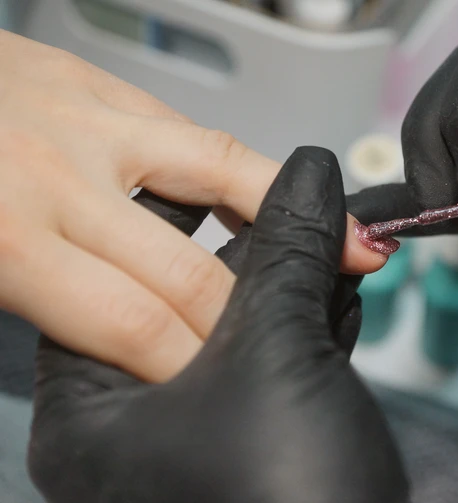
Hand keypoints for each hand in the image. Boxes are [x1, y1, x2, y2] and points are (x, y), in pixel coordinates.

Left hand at [0, 31, 383, 382]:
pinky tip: (276, 198)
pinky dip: (247, 174)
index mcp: (8, 233)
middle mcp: (64, 173)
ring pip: (228, 175)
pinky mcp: (107, 87)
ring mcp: (94, 119)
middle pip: (194, 269)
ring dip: (293, 224)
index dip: (194, 367)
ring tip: (353, 250)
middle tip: (297, 347)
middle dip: (250, 322)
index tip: (227, 390)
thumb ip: (26, 305)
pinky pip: (198, 134)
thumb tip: (98, 346)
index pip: (137, 322)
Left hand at [27, 147, 411, 502]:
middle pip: (188, 297)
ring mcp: (200, 437)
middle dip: (259, 252)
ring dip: (296, 285)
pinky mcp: (260, 441)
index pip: (119, 279)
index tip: (232, 178)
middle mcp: (137, 427)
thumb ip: (288, 250)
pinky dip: (311, 326)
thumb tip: (308, 175)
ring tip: (336, 250)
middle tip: (303, 208)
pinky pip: (275, 363)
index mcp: (96, 412)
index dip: (180, 216)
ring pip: (242, 329)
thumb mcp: (277, 353)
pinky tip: (342, 299)